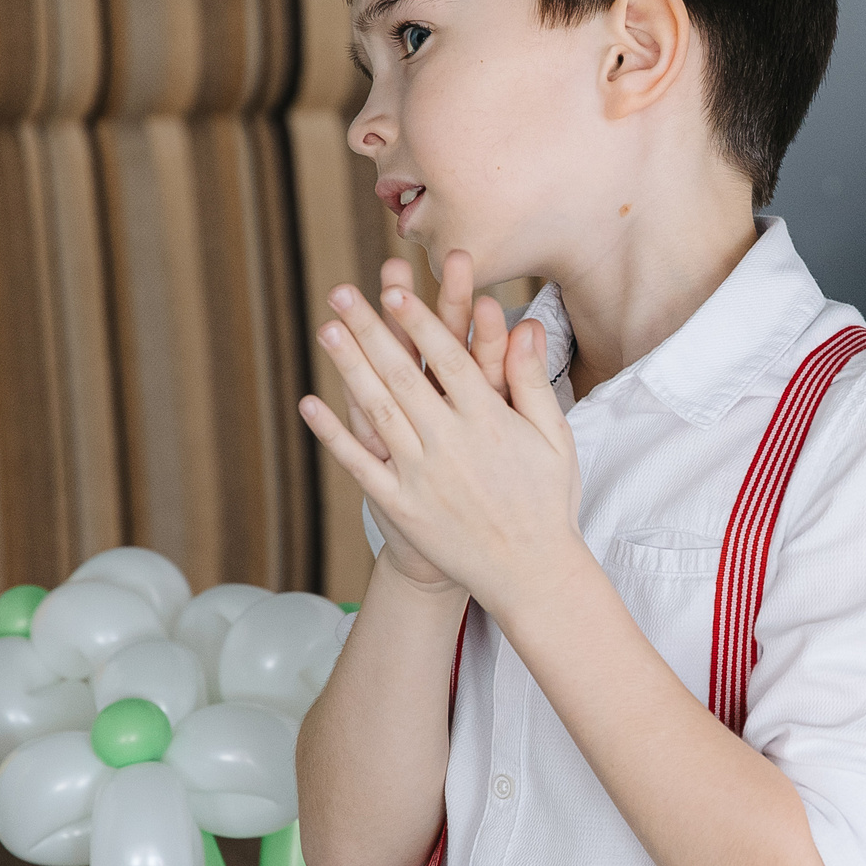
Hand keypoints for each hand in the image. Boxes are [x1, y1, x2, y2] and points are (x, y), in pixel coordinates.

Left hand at [299, 273, 583, 612]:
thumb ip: (531, 380)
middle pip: (402, 374)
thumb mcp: (554, 437)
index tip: (393, 291)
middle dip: (370, 330)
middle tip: (342, 293)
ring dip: (348, 367)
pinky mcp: (402, 506)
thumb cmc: (548, 501)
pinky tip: (310, 405)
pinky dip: (334, 435)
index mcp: (489, 420)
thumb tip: (525, 327)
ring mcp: (422, 475)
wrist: (531, 574)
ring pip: (377, 410)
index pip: (447, 358)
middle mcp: (451, 442)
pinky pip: (360, 465)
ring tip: (326, 330)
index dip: (418, 321)